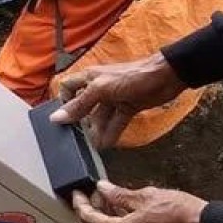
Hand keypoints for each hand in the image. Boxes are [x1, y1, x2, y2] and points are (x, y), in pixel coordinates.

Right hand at [50, 53, 186, 147]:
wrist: (165, 77)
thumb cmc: (132, 76)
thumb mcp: (100, 90)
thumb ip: (80, 105)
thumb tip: (57, 117)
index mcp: (89, 78)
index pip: (68, 88)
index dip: (64, 101)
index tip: (64, 117)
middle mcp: (99, 87)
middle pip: (84, 106)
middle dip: (82, 121)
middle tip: (78, 138)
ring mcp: (114, 98)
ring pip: (101, 117)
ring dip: (97, 130)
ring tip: (93, 146)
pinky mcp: (128, 106)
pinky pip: (116, 121)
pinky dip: (112, 131)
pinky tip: (107, 144)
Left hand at [72, 181, 207, 222]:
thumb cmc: (180, 212)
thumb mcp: (145, 196)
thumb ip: (119, 194)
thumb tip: (102, 188)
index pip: (89, 219)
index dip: (80, 204)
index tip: (77, 192)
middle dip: (90, 211)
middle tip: (90, 194)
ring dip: (103, 218)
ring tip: (106, 198)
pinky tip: (121, 210)